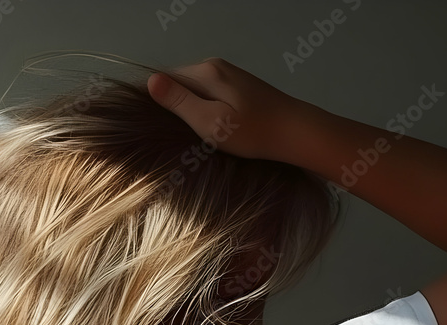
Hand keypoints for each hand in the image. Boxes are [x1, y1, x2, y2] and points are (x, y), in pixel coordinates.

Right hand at [146, 57, 310, 162]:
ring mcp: (229, 74)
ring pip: (195, 90)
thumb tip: (151, 81)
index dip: (158, 102)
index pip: (164, 79)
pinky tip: (215, 127)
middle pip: (180, 83)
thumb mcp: (209, 122)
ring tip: (197, 134)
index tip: (160, 127)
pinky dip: (206, 109)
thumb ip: (180, 101)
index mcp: (206, 71)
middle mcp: (215, 66)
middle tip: (180, 135)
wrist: (296, 131)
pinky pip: (210, 93)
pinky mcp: (239, 85)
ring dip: (191, 110)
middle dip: (175, 107)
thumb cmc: (253, 132)